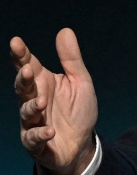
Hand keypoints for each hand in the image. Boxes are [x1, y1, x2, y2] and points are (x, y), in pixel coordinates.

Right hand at [10, 29, 98, 174]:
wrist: (82, 144)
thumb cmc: (77, 111)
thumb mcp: (80, 82)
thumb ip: (71, 60)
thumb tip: (65, 30)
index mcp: (43, 83)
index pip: (28, 66)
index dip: (21, 55)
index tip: (16, 42)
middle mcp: (34, 100)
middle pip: (23, 88)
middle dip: (23, 79)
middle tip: (27, 70)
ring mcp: (33, 122)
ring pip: (26, 113)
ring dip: (32, 107)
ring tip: (42, 102)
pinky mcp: (37, 143)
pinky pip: (34, 138)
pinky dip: (40, 134)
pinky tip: (50, 131)